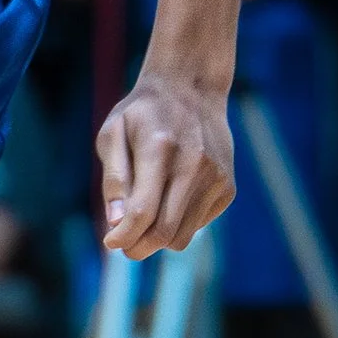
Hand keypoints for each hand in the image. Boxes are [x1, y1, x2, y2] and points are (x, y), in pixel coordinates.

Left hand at [93, 69, 233, 257]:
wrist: (192, 89)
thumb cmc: (143, 114)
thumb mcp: (113, 134)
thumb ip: (115, 179)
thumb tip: (116, 223)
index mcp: (160, 149)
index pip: (143, 212)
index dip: (123, 236)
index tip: (110, 242)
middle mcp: (193, 165)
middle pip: (164, 231)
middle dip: (138, 247)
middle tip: (123, 244)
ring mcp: (216, 177)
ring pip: (182, 236)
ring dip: (158, 239)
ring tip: (143, 222)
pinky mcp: (228, 187)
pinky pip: (198, 225)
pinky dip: (179, 224)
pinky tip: (170, 198)